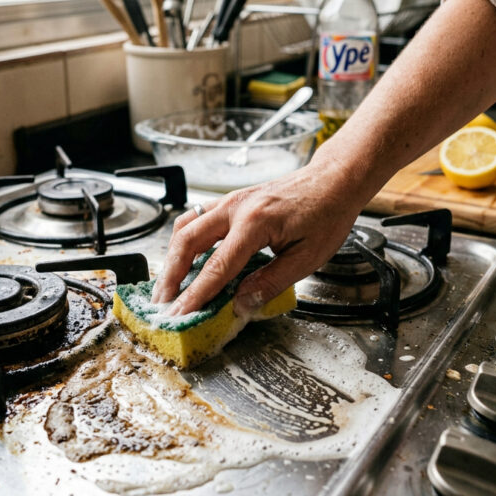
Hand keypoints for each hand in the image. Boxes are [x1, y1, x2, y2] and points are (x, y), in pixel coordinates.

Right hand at [151, 163, 363, 315]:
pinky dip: (184, 240)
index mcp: (255, 223)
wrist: (333, 181)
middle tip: (162, 302)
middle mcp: (236, 207)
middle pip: (187, 241)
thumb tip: (241, 305)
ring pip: (186, 226)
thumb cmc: (327, 215)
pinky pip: (197, 218)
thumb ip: (271, 282)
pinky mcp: (232, 201)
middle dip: (170, 275)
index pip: (217, 266)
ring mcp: (231, 201)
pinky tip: (183, 257)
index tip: (179, 314)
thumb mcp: (307, 258)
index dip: (195, 294)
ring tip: (167, 285)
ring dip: (172, 256)